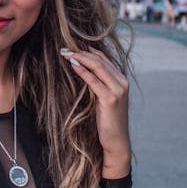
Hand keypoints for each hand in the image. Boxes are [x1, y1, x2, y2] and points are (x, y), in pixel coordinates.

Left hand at [61, 47, 130, 178]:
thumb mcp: (104, 98)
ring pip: (98, 67)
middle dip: (81, 52)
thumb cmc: (108, 121)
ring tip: (66, 53)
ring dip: (80, 58)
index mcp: (122, 80)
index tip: (72, 46)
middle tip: (65, 48)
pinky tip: (73, 64)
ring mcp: (118, 90)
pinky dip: (83, 70)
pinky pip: (94, 80)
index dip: (88, 51)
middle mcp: (122, 82)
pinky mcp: (110, 99)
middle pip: (100, 60)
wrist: (116, 141)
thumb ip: (99, 84)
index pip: (104, 59)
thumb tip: (83, 69)